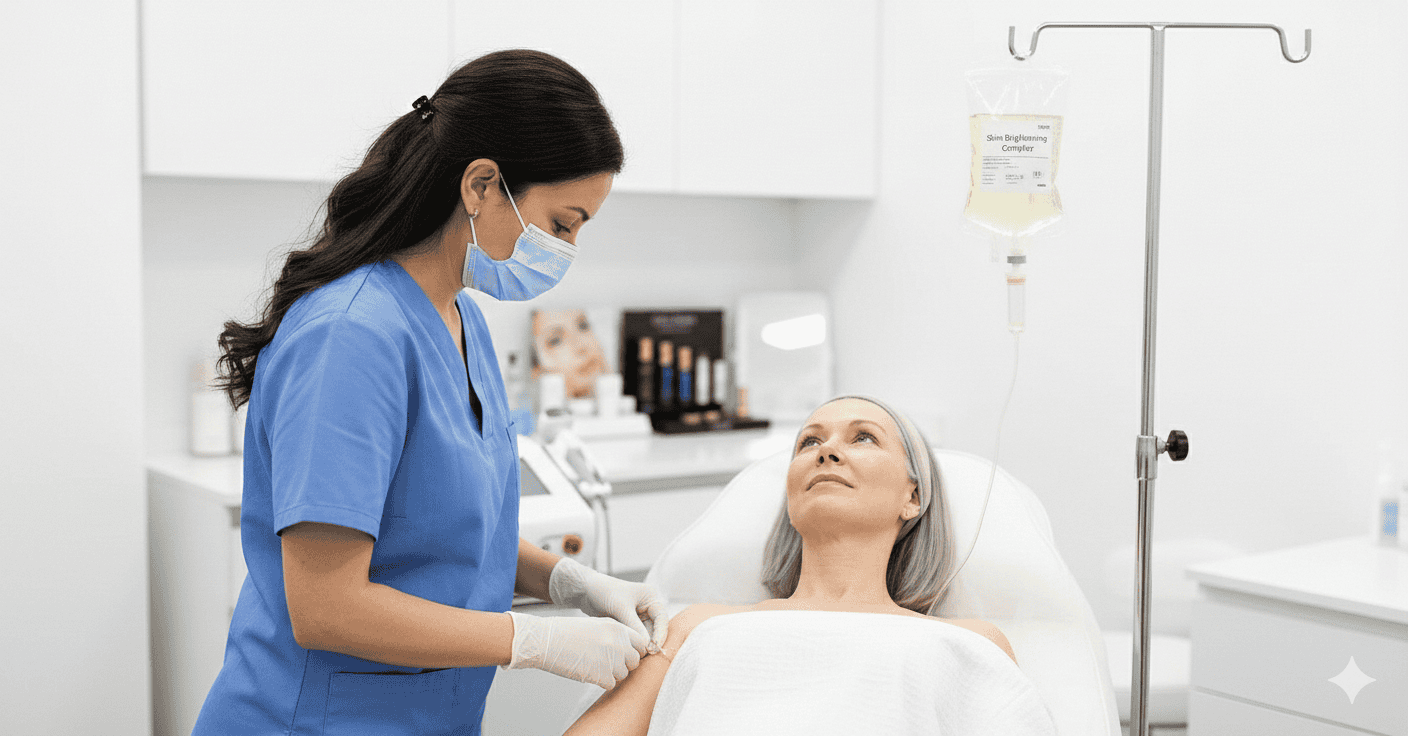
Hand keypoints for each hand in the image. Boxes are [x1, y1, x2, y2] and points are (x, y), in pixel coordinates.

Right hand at [504, 612, 647, 689]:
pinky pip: (611, 684)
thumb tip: (628, 649)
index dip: (634, 650)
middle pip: (635, 660)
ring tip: (592, 665)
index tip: (625, 655)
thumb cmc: (566, 632)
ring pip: (623, 674)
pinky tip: (587, 672)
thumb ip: (615, 636)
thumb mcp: (595, 625)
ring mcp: (612, 659)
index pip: (641, 642)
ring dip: (611, 674)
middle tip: (606, 663)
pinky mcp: (602, 675)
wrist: (546, 641)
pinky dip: (600, 682)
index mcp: (618, 628)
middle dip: (624, 664)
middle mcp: (619, 642)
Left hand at [549, 557, 670, 651]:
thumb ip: (634, 626)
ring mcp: (638, 617)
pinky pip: (634, 637)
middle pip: (655, 629)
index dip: (660, 634)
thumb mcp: (621, 607)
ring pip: (645, 636)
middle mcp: (647, 607)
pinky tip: (627, 652)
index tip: (653, 648)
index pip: (662, 619)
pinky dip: (632, 644)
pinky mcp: (628, 624)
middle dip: (650, 642)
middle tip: (643, 656)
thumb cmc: (604, 591)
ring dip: (640, 644)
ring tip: (634, 655)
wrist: (585, 590)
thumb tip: (647, 645)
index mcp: (651, 598)